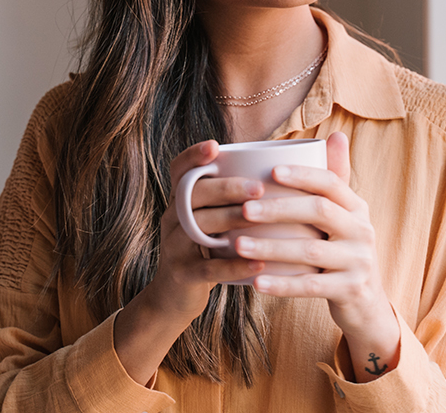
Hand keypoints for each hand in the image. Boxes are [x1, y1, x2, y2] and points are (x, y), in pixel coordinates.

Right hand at [144, 139, 266, 319]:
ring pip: (198, 227)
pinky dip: (234, 265)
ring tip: (260, 218)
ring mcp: (174, 247)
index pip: (178, 170)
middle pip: (192, 195)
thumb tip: (273, 173)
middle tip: (258, 188)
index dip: (193, 155)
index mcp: (179, 201)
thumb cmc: (206, 252)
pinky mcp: (182, 275)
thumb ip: (229, 200)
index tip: (215, 146)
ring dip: (230, 220)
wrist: (174, 299)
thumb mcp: (209, 222)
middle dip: (226, 188)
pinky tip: (259, 263)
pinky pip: (208, 268)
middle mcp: (172, 219)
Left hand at [232, 132, 399, 379]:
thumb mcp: (344, 216)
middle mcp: (362, 231)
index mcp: (357, 207)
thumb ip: (335, 179)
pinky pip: (311, 286)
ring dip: (271, 247)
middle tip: (243, 209)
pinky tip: (256, 281)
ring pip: (310, 251)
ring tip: (238, 245)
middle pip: (319, 211)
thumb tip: (336, 134)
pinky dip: (282, 284)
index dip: (302, 175)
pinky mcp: (351, 291)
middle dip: (278, 208)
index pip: (331, 182)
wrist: (367, 303)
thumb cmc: (343, 250)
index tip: (270, 171)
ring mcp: (359, 262)